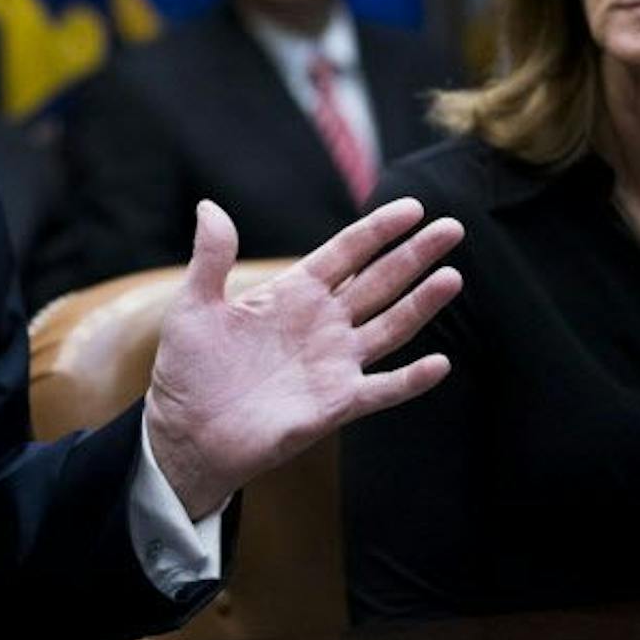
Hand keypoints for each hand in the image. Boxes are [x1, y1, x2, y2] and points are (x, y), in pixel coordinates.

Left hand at [143, 198, 461, 518]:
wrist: (187, 433)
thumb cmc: (188, 369)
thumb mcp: (194, 306)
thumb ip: (211, 258)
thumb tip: (209, 206)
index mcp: (292, 294)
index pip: (345, 253)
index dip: (377, 230)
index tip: (412, 207)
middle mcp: (322, 323)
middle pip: (379, 282)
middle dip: (414, 255)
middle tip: (452, 227)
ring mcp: (334, 363)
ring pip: (390, 327)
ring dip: (421, 304)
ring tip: (451, 276)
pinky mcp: (337, 404)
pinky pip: (382, 389)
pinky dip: (410, 380)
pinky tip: (439, 364)